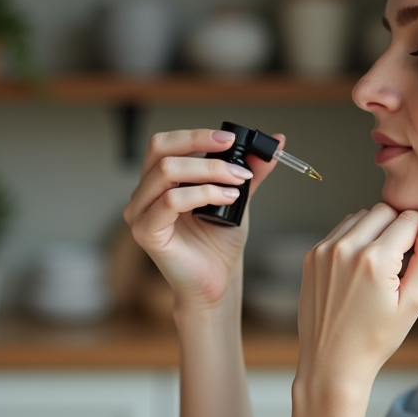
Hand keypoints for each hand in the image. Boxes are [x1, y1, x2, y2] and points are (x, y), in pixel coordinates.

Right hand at [123, 128, 279, 312]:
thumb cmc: (220, 243)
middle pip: (161, 150)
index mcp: (158, 181)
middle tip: (234, 151)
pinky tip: (228, 198)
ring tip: (238, 181)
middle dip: (201, 145)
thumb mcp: (237, 197)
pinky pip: (171, 201)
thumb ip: (250, 169)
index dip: (196, 135)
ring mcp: (140, 213)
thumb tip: (277, 141)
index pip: (166, 143)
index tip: (230, 138)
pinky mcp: (146, 232)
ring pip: (167, 172)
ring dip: (209, 171)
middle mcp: (143, 193)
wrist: (217, 281)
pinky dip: (203, 193)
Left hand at [295, 202, 417, 406]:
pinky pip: (342, 229)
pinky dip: (355, 239)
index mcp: (374, 260)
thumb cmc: (376, 337)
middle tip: (398, 265)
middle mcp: (345, 248)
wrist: (332, 362)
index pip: (410, 218)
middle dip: (398, 228)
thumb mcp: (414, 300)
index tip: (416, 259)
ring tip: (378, 269)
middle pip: (386, 210)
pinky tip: (359, 270)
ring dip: (376, 231)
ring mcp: (324, 250)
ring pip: (362, 215)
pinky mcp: (312, 255)